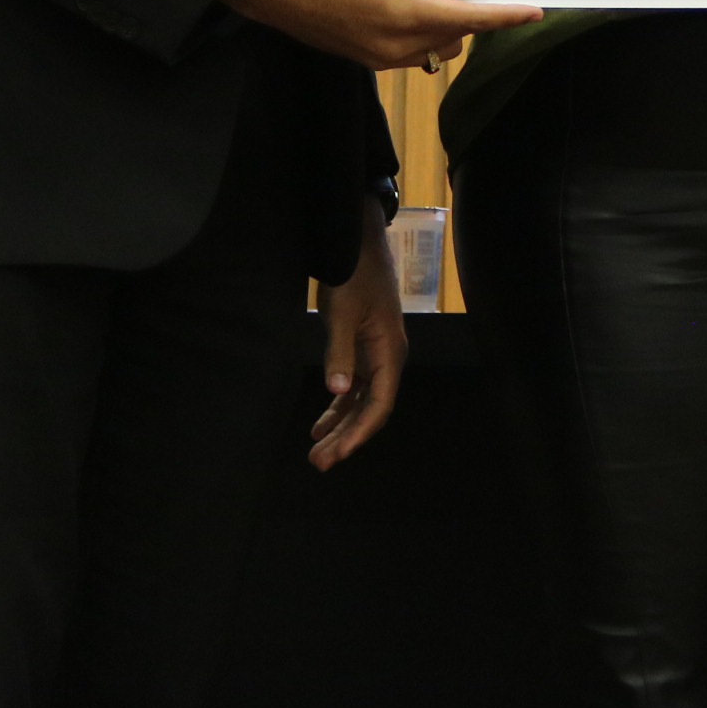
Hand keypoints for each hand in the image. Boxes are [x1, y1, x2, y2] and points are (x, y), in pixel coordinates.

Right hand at [220, 0, 540, 70]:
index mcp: (403, 15)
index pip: (468, 20)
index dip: (503, 16)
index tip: (533, 11)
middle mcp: (396, 45)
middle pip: (456, 37)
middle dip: (474, 18)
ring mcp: (381, 57)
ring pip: (435, 47)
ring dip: (448, 25)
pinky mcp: (369, 59)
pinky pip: (412, 50)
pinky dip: (425, 30)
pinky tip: (417, 2)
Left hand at [310, 201, 403, 468]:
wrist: (357, 244)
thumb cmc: (353, 275)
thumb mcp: (343, 311)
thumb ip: (339, 351)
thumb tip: (338, 390)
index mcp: (389, 351)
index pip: (379, 404)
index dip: (360, 432)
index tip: (338, 453)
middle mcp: (387, 358)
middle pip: (370, 408)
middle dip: (347, 436)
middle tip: (319, 463)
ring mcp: (374, 355)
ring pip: (361, 400)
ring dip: (341, 425)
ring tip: (317, 452)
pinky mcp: (361, 349)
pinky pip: (352, 387)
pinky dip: (337, 406)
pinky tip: (321, 423)